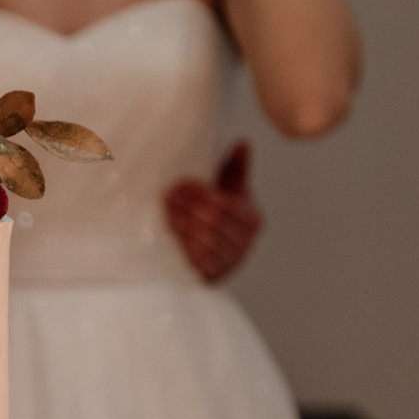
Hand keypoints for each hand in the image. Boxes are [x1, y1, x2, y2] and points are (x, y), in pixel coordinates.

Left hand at [164, 142, 261, 283]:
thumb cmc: (223, 212)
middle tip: (166, 196)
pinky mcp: (216, 276)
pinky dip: (186, 249)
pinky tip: (172, 236)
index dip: (201, 194)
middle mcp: (246, 242)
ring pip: (207, 243)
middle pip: (214, 223)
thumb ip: (236, 167)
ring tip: (166, 214)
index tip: (179, 184)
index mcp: (252, 218)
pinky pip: (201, 263)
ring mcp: (232, 261)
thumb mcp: (231, 188)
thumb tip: (243, 142)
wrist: (216, 250)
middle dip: (188, 208)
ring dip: (184, 227)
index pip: (226, 204)